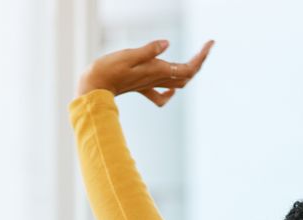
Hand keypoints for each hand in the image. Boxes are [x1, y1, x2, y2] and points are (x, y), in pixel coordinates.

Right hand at [77, 39, 213, 105]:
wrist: (93, 88)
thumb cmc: (107, 70)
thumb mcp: (128, 55)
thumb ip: (149, 51)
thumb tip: (166, 44)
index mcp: (156, 70)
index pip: (188, 67)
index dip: (202, 57)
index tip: (210, 43)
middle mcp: (155, 79)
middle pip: (187, 75)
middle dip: (199, 62)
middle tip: (206, 47)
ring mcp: (148, 84)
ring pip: (177, 83)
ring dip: (188, 72)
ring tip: (195, 59)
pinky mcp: (139, 86)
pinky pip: (160, 94)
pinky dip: (169, 91)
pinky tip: (171, 89)